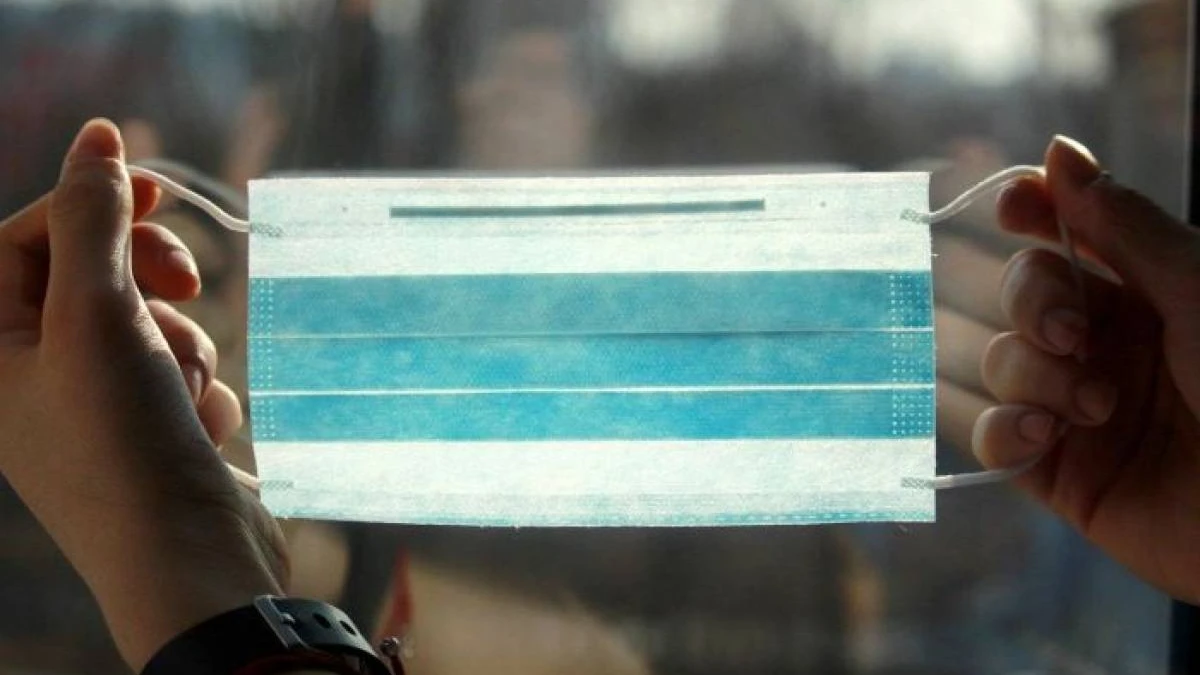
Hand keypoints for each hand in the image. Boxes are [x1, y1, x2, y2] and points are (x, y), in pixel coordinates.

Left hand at [0, 119, 286, 669]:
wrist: (190, 561)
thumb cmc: (123, 442)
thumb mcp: (98, 315)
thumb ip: (93, 220)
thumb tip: (98, 137)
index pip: (25, 241)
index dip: (85, 203)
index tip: (154, 185)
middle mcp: (32, 381)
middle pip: (90, 278)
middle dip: (145, 276)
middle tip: (187, 278)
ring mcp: (95, 411)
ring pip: (149, 326)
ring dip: (182, 343)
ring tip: (184, 391)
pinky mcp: (151, 434)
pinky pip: (181, 375)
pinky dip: (200, 390)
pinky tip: (200, 432)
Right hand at [976, 136, 1199, 602]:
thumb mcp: (1197, 291)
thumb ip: (1121, 224)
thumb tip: (1056, 150)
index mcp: (1148, 293)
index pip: (1066, 236)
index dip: (1031, 212)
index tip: (1015, 205)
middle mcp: (1107, 343)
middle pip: (1019, 293)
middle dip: (1032, 302)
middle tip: (1074, 331)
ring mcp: (1076, 408)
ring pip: (1002, 362)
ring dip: (1034, 374)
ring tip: (1095, 405)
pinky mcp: (1059, 473)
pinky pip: (993, 438)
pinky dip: (1006, 430)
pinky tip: (1045, 436)